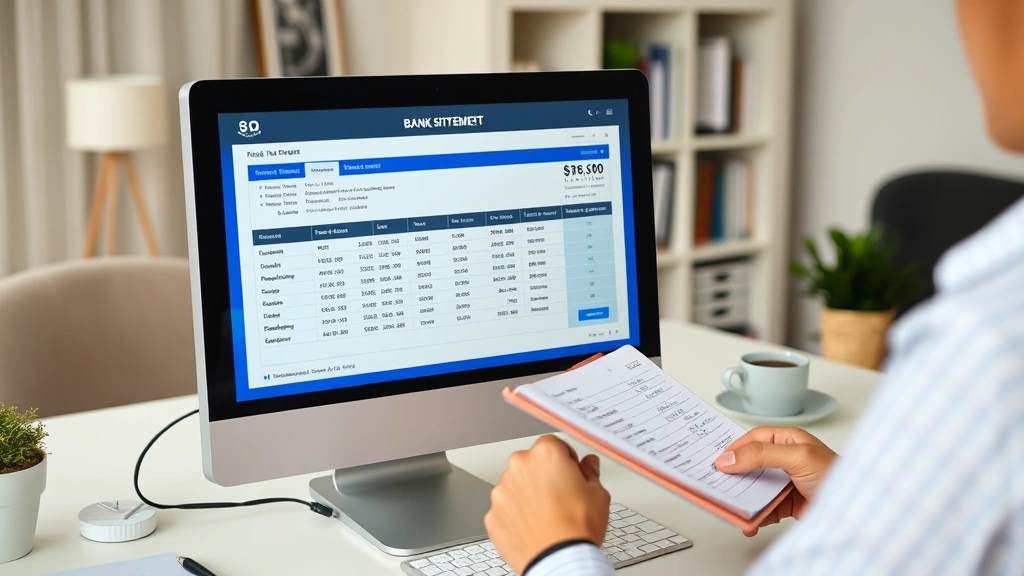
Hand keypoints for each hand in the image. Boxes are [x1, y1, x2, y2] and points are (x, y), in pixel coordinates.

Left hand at [485, 435, 610, 574]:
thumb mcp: (598, 494)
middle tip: (560, 496)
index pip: (554, 444)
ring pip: (516, 485)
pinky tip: (533, 526)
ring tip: (546, 515)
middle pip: (531, 463)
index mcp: (546, 454)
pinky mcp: (492, 513)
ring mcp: (502, 491)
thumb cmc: (577, 528)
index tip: (570, 472)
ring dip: (527, 494)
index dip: (565, 459)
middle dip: (544, 475)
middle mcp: (519, 467)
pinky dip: (515, 515)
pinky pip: (505, 508)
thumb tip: (589, 465)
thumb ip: (590, 472)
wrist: (558, 560)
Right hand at [713, 427, 837, 535]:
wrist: (857, 511)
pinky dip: (754, 517)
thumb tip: (730, 457)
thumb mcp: (797, 457)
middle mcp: (785, 459)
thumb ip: (762, 454)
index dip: (735, 449)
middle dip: (735, 475)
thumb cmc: (836, 475)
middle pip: (751, 464)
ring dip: (743, 499)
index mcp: (788, 440)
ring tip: (732, 506)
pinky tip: (749, 523)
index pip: (754, 439)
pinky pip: (764, 509)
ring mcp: (785, 483)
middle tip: (719, 483)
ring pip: (755, 488)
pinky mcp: (787, 504)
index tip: (718, 462)